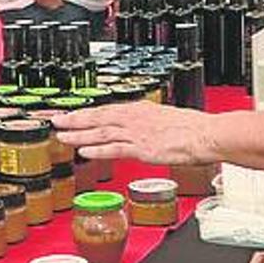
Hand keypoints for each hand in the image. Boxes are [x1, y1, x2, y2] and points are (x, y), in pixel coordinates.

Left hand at [53, 101, 216, 163]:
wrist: (208, 134)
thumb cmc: (193, 129)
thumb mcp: (165, 120)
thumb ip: (148, 125)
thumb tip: (139, 131)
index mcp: (140, 110)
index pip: (106, 110)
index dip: (86, 113)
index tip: (70, 115)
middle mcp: (135, 119)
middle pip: (98, 117)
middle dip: (74, 119)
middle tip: (55, 120)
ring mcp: (137, 133)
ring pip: (101, 132)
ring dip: (79, 134)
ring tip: (62, 136)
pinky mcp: (142, 148)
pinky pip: (114, 149)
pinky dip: (97, 150)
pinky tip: (83, 152)